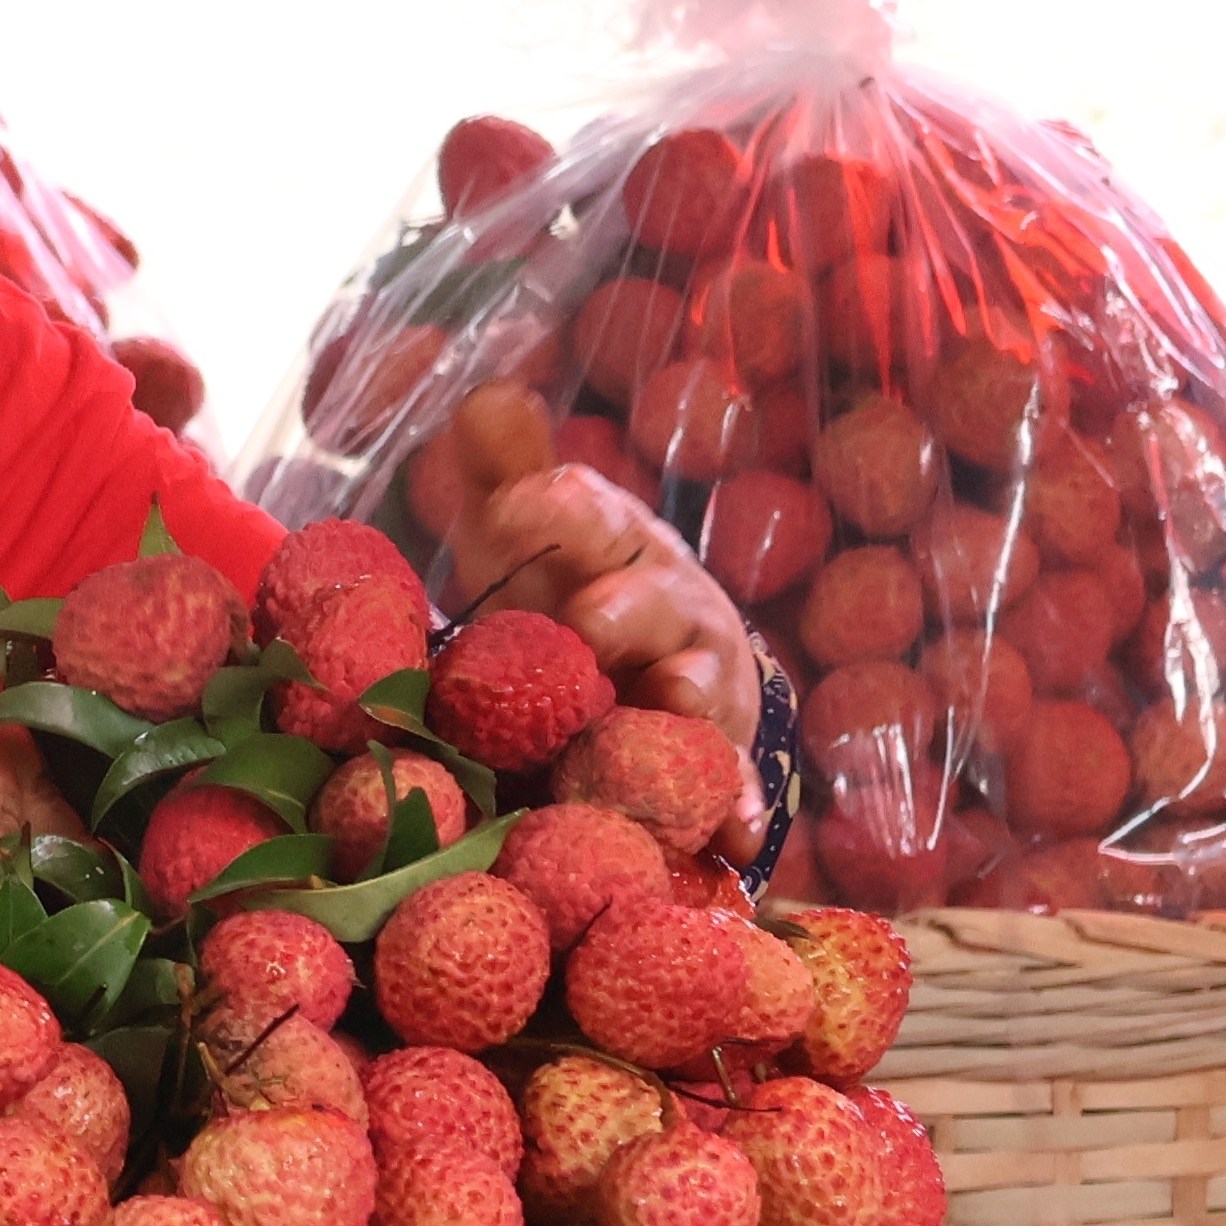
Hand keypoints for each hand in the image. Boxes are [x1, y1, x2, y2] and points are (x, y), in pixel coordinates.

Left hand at [445, 463, 770, 856]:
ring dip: (690, 694)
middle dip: (626, 608)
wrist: (663, 665)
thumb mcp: (532, 532)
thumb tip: (486, 393)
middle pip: (653, 600)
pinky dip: (739, 802)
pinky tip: (738, 831)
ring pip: (702, 684)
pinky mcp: (720, 753)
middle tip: (587, 623)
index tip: (512, 505)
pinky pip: (736, 780)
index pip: (590, 514)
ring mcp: (701, 678)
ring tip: (673, 698)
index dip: (555, 507)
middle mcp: (669, 603)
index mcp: (619, 544)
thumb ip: (505, 468)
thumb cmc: (574, 586)